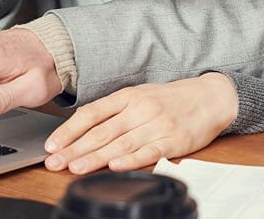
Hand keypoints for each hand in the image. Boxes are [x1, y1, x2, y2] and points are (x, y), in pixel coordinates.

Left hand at [43, 73, 237, 173]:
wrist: (211, 96)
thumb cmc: (172, 98)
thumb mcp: (141, 95)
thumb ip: (114, 110)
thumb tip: (82, 128)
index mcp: (129, 96)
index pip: (93, 112)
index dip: (70, 129)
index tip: (52, 144)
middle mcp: (141, 109)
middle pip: (103, 131)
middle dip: (75, 148)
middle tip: (54, 162)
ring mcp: (158, 124)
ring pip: (121, 144)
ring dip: (96, 158)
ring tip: (75, 168)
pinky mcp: (175, 140)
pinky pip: (150, 151)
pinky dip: (132, 160)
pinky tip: (116, 166)